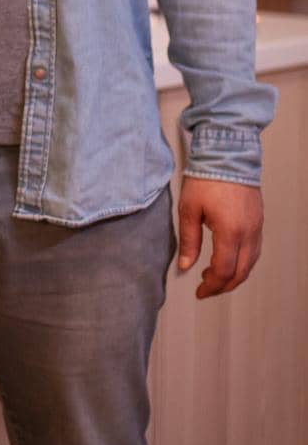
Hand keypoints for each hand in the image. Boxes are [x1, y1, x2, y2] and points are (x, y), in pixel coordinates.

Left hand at [177, 176, 263, 298]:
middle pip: (241, 272)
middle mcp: (248, 233)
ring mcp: (257, 227)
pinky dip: (242, 262)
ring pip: (250, 263)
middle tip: (206, 289)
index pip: (224, 271)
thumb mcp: (189, 209)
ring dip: (234, 275)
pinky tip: (228, 259)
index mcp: (230, 232)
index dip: (211, 286)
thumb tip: (185, 266)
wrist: (227, 154)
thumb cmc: (206, 178)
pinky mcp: (258, 220)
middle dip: (223, 286)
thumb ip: (189, 241)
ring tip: (214, 276)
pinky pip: (255, 250)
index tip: (199, 291)